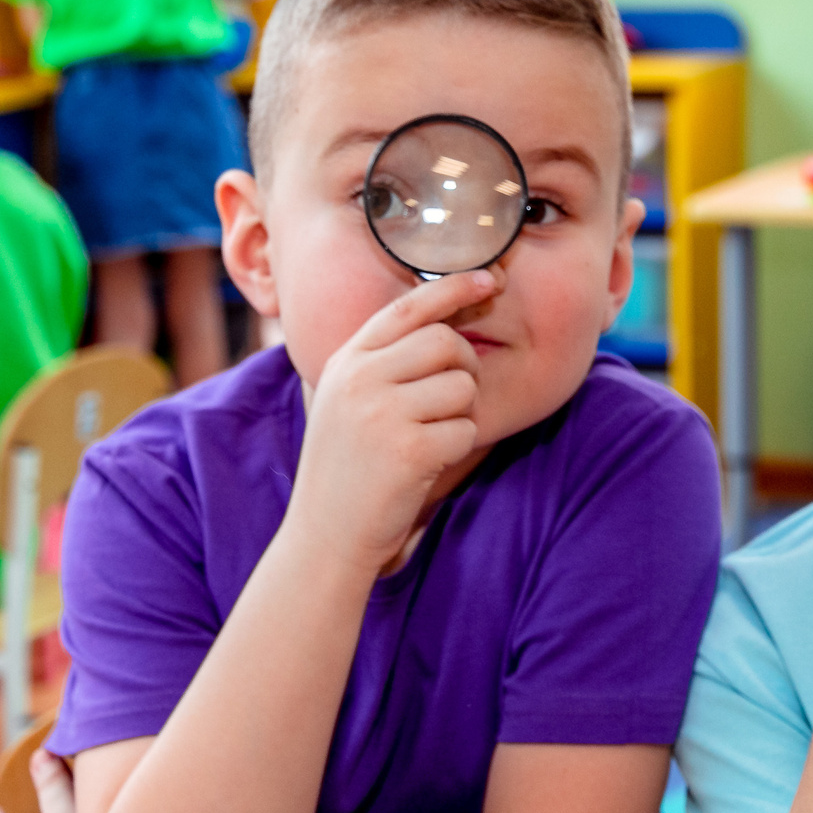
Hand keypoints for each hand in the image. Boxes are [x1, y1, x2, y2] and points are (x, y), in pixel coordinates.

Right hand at [286, 269, 494, 570]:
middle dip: (465, 367)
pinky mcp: (407, 449)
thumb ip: (382, 363)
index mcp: (346, 361)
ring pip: (462, 386)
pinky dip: (457, 447)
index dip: (452, 288)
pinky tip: (427, 464)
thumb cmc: (347, 469)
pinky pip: (465, 429)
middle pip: (446, 342)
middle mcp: (360, 379)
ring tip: (428, 438)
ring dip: (460, 414)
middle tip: (452, 399)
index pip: (407, 308)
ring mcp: (381, 413)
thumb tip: (444, 325)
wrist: (325, 534)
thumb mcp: (346, 402)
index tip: (488, 279)